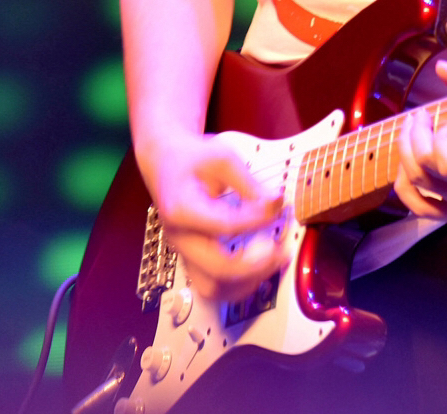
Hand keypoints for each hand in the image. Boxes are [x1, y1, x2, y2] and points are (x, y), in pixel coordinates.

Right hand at [144, 134, 288, 302]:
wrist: (165, 163)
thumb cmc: (192, 158)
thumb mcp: (221, 158)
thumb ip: (249, 183)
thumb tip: (276, 202)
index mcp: (181, 209)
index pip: (224, 225)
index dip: (257, 220)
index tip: (278, 207)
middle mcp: (180, 238)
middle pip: (217, 269)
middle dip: (256, 265)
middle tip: (281, 250)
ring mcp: (184, 253)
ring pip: (213, 288)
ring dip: (248, 282)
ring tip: (273, 262)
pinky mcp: (192, 260)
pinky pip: (213, 286)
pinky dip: (239, 285)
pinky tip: (260, 268)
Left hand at [391, 54, 446, 224]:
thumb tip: (441, 67)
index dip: (439, 140)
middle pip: (426, 170)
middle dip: (414, 137)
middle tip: (420, 117)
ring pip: (417, 184)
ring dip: (406, 153)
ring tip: (412, 133)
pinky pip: (418, 207)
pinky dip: (404, 185)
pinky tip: (407, 163)